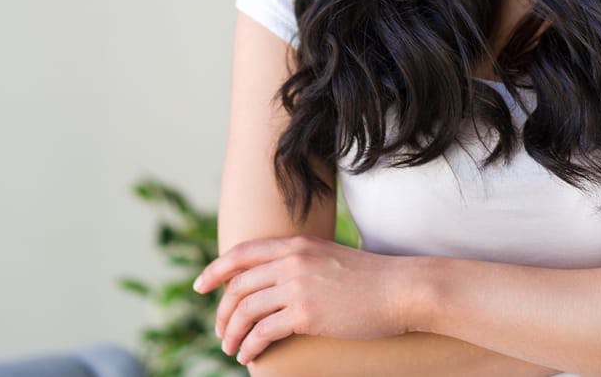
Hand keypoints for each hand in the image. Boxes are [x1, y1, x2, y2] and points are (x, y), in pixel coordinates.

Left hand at [192, 235, 411, 365]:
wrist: (400, 289)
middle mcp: (292, 261)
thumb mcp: (330, 258)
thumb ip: (303, 263)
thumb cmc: (370, 278)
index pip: (241, 252)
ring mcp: (298, 286)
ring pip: (245, 310)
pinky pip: (262, 332)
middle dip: (221, 311)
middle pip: (238, 285)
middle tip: (220, 330)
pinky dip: (248, 347)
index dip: (215, 269)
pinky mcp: (306, 313)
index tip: (200, 286)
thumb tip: (280, 280)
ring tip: (230, 348)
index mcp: (297, 244)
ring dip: (230, 333)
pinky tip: (248, 356)